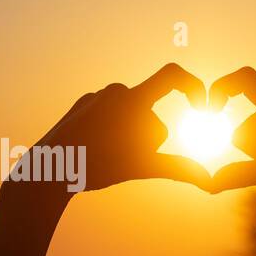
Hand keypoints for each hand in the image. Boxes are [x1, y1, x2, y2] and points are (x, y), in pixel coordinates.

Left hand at [26, 63, 212, 192]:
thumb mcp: (139, 168)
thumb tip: (209, 180)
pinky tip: (95, 149)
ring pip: (131, 116)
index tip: (202, 106)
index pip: (172, 75)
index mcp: (131, 100)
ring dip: (131, 136)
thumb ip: (176, 168)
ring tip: (106, 156)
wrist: (47, 169)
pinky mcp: (83, 104)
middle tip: (126, 160)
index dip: (194, 85)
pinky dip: (113, 131)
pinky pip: (111, 115)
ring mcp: (97, 96)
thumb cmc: (94, 169)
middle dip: (149, 138)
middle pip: (151, 114)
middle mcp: (114, 92)